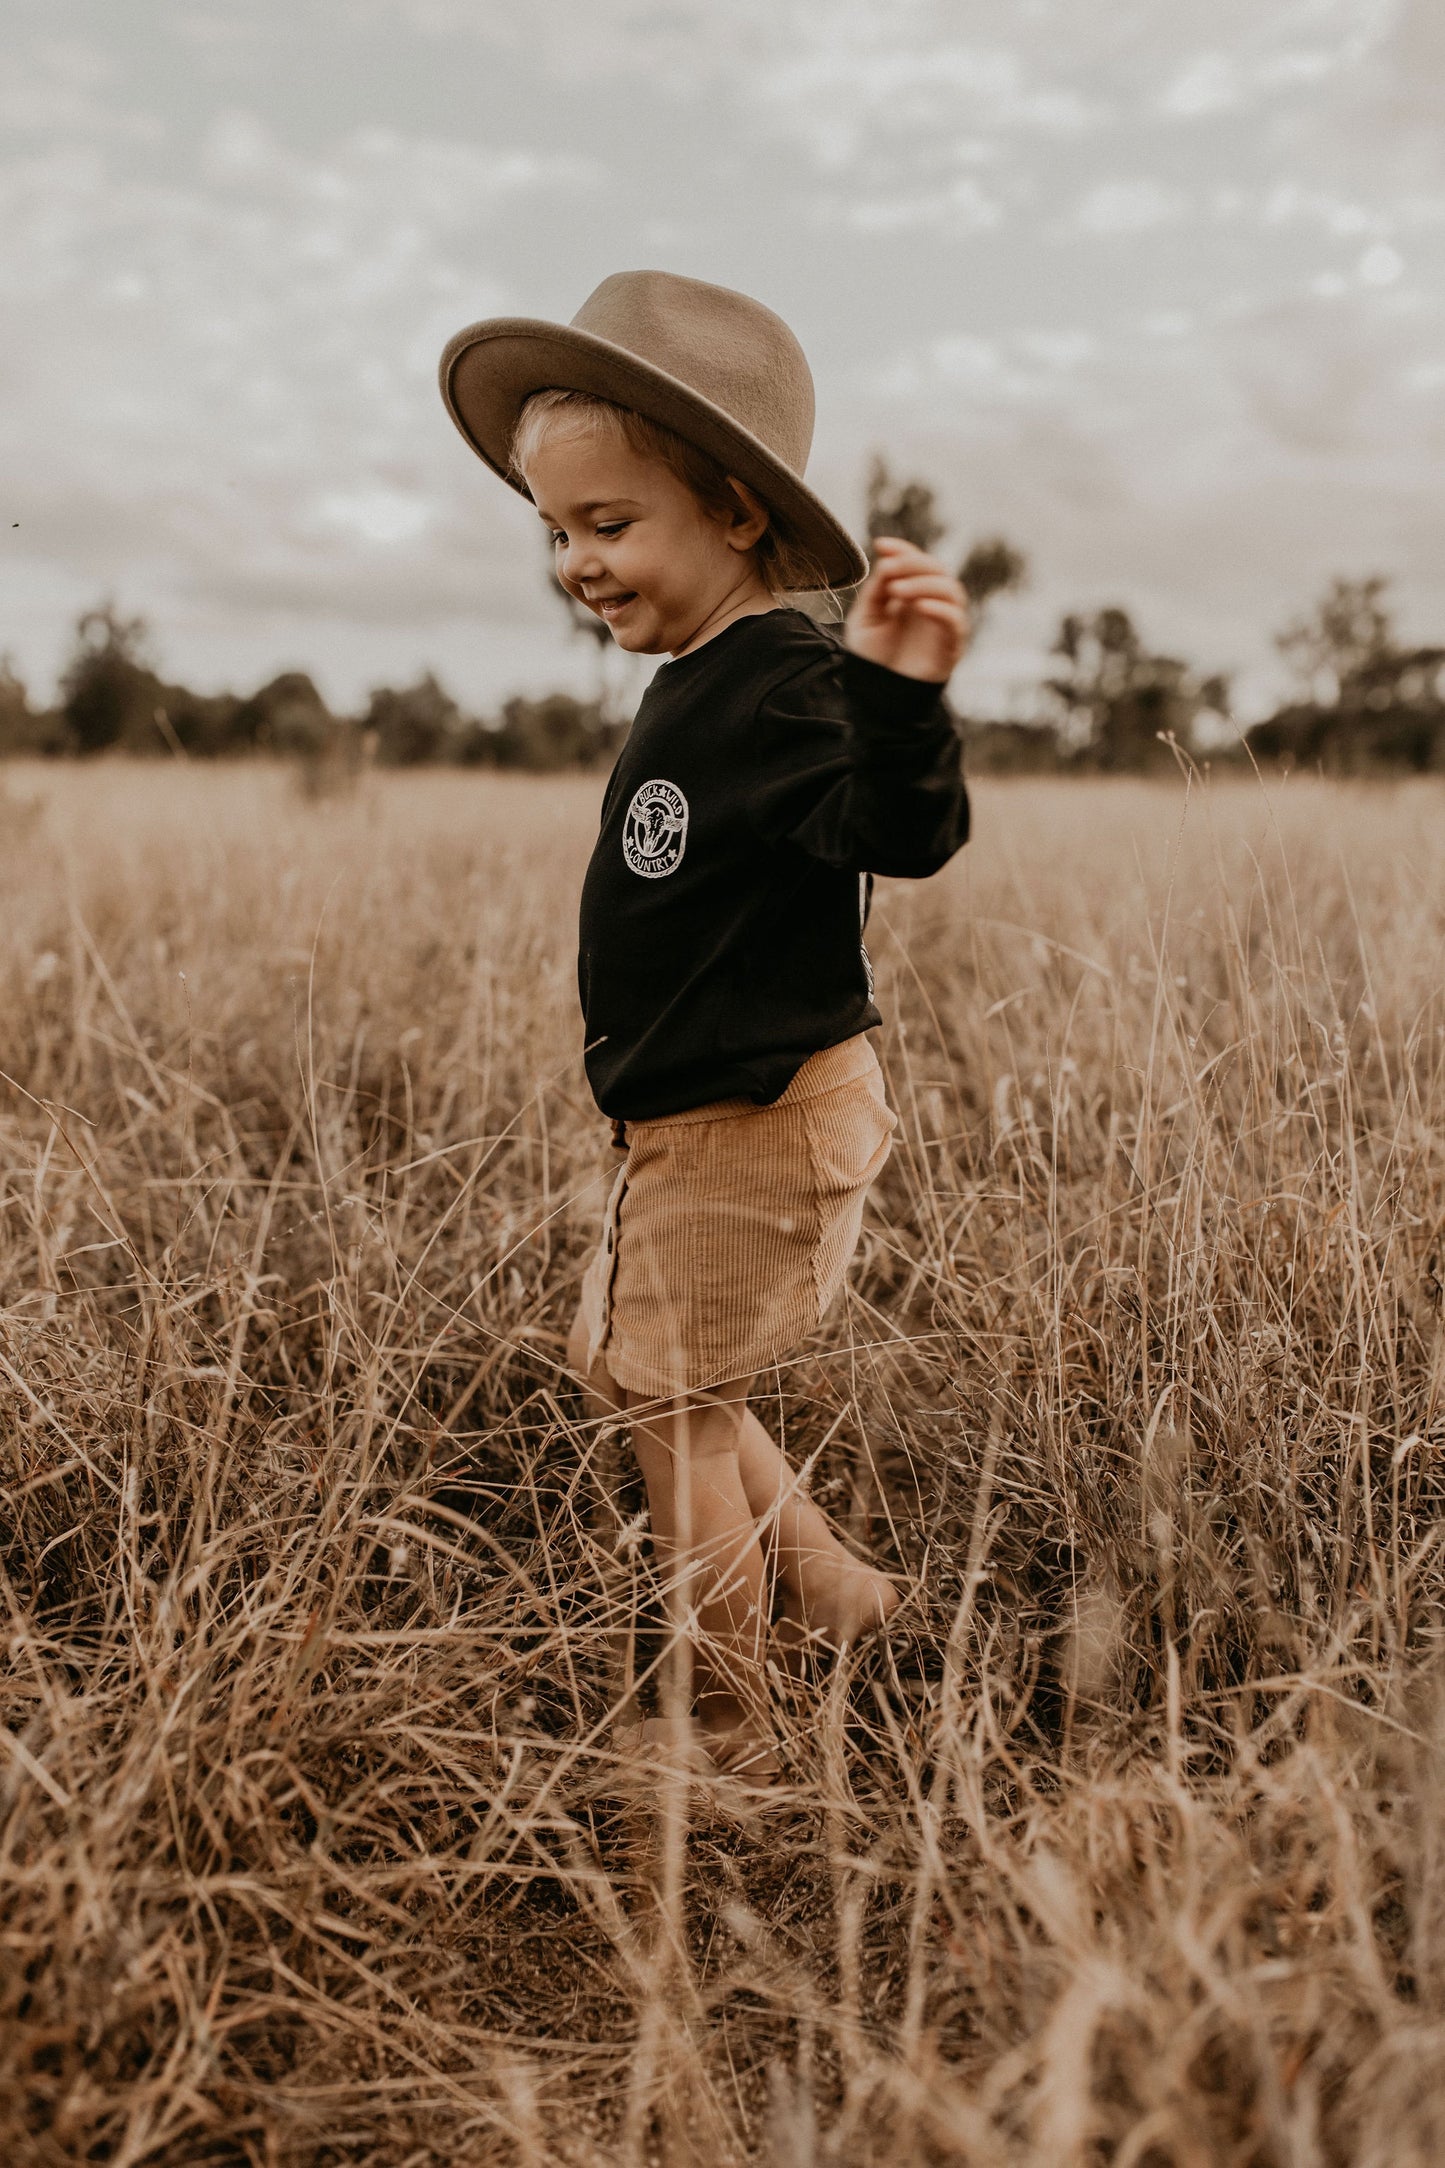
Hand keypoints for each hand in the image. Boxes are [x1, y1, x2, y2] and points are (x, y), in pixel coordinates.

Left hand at [844, 536, 970, 682]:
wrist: (877, 693)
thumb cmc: (872, 656)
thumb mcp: (865, 617)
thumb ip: (876, 590)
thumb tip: (888, 562)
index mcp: (911, 593)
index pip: (916, 561)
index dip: (902, 549)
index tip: (881, 545)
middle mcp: (931, 603)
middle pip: (936, 569)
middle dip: (913, 563)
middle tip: (889, 570)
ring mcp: (942, 622)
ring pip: (950, 589)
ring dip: (924, 584)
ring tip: (897, 591)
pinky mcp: (950, 644)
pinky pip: (954, 620)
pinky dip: (940, 609)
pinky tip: (919, 606)